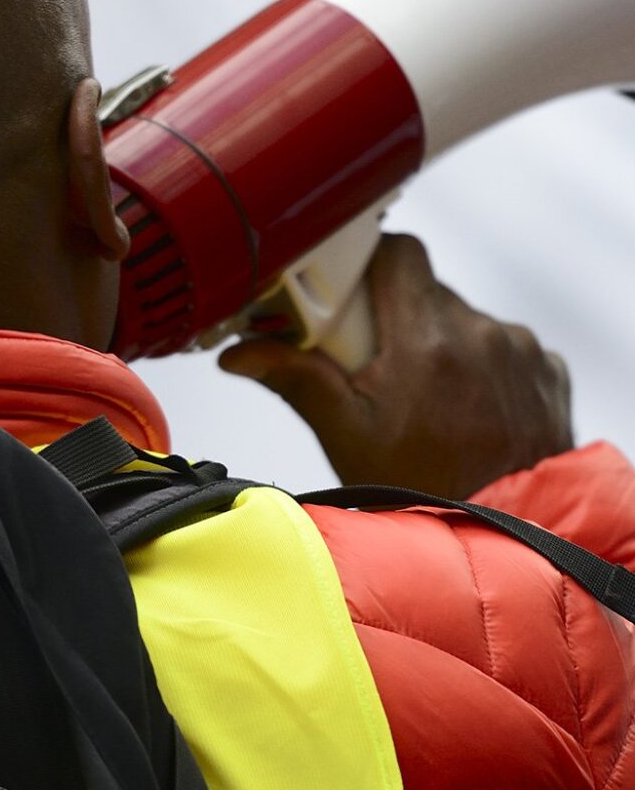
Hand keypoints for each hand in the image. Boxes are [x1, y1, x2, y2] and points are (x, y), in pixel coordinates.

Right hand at [218, 234, 572, 496]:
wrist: (504, 536)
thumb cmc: (422, 492)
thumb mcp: (347, 437)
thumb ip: (297, 380)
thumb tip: (240, 352)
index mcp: (426, 340)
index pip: (398, 253)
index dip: (369, 263)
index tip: (349, 295)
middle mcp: (481, 334)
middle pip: (428, 290)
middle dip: (397, 317)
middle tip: (376, 366)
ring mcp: (522, 352)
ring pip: (467, 320)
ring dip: (442, 345)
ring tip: (428, 402)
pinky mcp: (549, 372)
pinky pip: (507, 347)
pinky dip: (485, 368)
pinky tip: (469, 411)